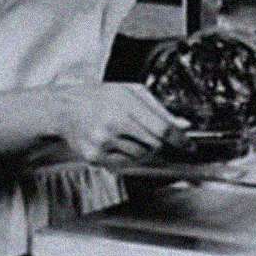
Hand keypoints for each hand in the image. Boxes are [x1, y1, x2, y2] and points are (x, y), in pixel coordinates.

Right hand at [52, 80, 190, 165]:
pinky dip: (128, 156)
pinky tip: (118, 142)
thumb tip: (182, 124)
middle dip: (162, 145)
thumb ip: (159, 109)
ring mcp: (102, 143)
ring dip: (144, 150)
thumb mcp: (132, 92)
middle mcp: (113, 125)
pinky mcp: (94, 157)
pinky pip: (124, 163)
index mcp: (125, 105)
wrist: (65, 107)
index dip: (179, 140)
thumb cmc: (100, 96)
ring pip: (140, 156)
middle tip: (160, 139)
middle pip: (154, 146)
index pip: (162, 129)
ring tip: (130, 134)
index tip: (189, 146)